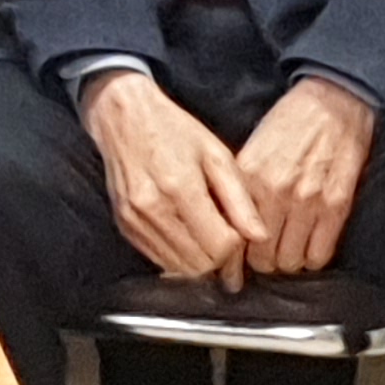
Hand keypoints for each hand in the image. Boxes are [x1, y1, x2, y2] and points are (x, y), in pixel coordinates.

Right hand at [79, 68, 267, 288]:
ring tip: (207, 235)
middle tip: (228, 239)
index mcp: (181, 187)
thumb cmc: (174, 130)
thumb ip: (239, 199)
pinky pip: (160, 260)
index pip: (220, 247)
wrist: (123, 116)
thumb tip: (261, 237)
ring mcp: (135, 219)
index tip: (241, 233)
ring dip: (200, 260)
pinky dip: (179, 255)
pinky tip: (186, 233)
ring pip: (180, 268)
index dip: (237, 247)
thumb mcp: (216, 155)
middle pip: (200, 264)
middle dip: (221, 258)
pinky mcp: (124, 225)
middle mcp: (153, 208)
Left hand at [232, 76, 377, 276]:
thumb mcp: (251, 148)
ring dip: (285, 262)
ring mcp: (308, 201)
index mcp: (249, 176)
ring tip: (284, 251)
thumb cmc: (289, 123)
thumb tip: (226, 224)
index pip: (233, 235)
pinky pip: (319, 255)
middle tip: (261, 257)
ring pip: (289, 262)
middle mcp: (276, 192)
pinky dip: (311, 258)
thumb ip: (239, 186)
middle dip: (259, 263)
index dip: (230, 258)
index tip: (230, 268)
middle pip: (261, 257)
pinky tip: (306, 246)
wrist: (333, 103)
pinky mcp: (337, 206)